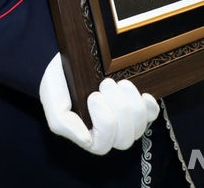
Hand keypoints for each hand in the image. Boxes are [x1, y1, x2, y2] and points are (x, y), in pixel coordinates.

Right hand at [39, 53, 158, 154]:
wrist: (70, 60)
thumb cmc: (58, 82)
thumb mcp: (52, 99)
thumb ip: (62, 123)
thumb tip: (87, 140)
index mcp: (86, 135)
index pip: (103, 144)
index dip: (104, 121)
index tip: (93, 95)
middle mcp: (107, 133)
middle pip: (125, 137)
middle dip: (118, 108)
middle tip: (106, 83)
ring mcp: (124, 122)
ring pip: (139, 125)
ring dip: (131, 102)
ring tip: (118, 82)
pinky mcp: (136, 107)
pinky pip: (152, 115)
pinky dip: (149, 105)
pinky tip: (142, 95)